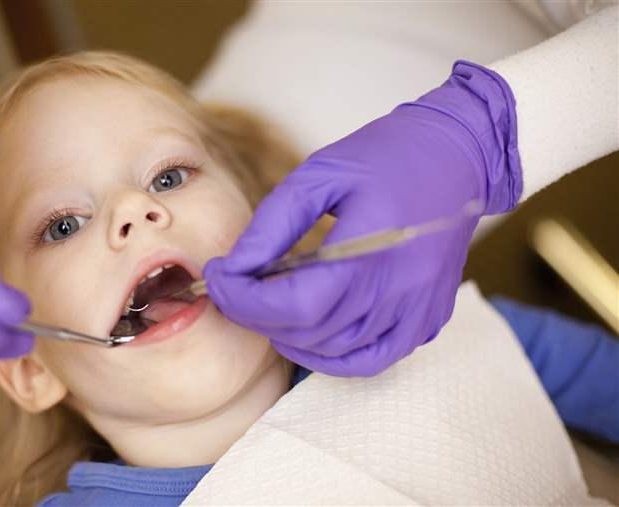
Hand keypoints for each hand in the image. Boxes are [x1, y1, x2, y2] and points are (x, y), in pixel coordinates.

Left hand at [204, 61, 520, 375]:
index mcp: (371, 250)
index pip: (294, 305)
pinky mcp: (427, 320)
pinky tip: (308, 330)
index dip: (244, 299)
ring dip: (288, 334)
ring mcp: (417, 312)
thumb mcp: (320, 173)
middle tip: (234, 285)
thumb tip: (234, 267)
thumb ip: (273, 225)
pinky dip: (331, 355)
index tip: (218, 277)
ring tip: (266, 301)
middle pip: (309, 331)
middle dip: (256, 313)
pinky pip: (371, 360)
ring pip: (334, 351)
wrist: (460, 155)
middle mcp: (399, 291)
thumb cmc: (387, 157)